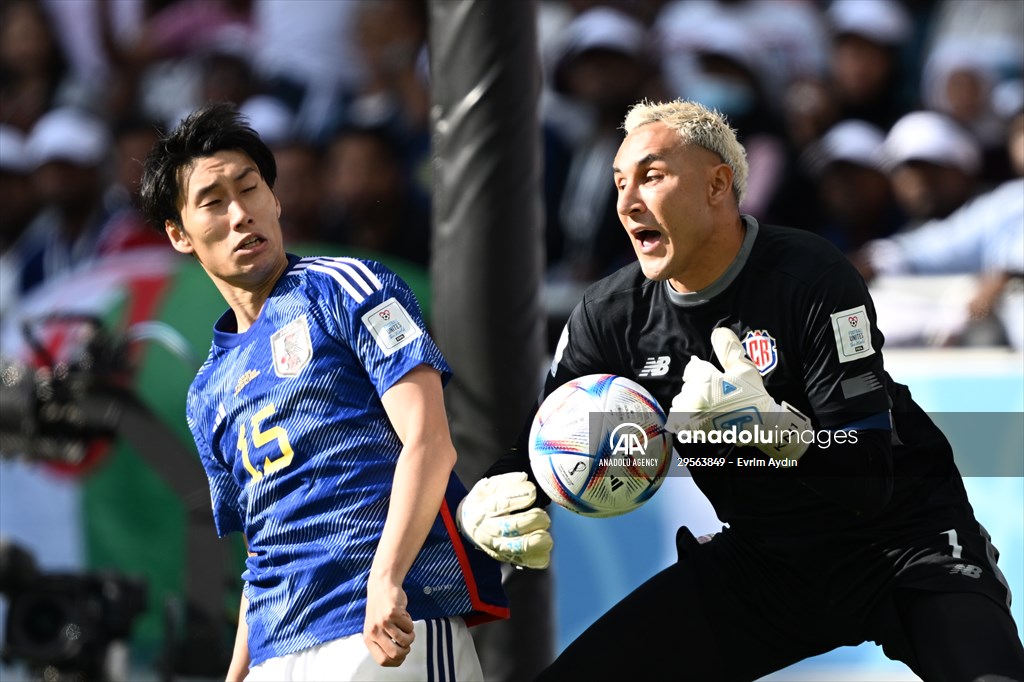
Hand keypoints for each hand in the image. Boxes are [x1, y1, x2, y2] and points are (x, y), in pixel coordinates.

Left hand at [363, 578, 414, 666]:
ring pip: (405, 640)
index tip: (402, 656)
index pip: (383, 660)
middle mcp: (374, 632)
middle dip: (406, 650)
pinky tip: (403, 614)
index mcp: (369, 639)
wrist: (381, 586)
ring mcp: (383, 622)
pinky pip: (409, 626)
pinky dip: (410, 622)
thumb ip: (383, 643)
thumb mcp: (376, 628)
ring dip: (410, 635)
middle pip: (395, 653)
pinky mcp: (393, 613)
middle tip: (407, 642)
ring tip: (407, 627)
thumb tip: (398, 657)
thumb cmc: (381, 609)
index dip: (396, 661)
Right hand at [456, 472, 552, 568]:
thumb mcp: (488, 487)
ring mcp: (497, 546)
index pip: (501, 504)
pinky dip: (538, 557)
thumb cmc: (483, 503)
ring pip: (519, 547)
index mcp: (484, 509)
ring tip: (545, 534)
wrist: (468, 526)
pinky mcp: (506, 557)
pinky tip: (545, 549)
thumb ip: (506, 481)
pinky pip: (525, 561)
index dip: (519, 497)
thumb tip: (523, 478)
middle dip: (533, 520)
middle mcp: (489, 530)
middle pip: (512, 527)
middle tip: (543, 516)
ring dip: (537, 540)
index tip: (533, 492)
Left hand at [666, 328, 811, 460]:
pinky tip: (706, 415)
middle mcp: (692, 399)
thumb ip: (729, 349)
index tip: (714, 376)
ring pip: (682, 401)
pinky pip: (680, 418)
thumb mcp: (744, 369)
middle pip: (688, 384)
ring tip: (713, 405)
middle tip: (720, 393)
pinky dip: (688, 415)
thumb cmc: (753, 397)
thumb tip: (719, 331)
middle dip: (700, 385)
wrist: (759, 428)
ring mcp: (689, 417)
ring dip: (693, 400)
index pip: (693, 367)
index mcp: (704, 381)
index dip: (704, 370)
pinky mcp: (689, 431)